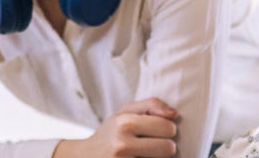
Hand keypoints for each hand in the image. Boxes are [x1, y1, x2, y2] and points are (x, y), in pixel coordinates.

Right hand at [54, 97, 179, 157]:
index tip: (158, 132)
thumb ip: (151, 105)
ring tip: (144, 155)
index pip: (168, 127)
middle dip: (166, 147)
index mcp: (124, 123)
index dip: (168, 130)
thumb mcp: (125, 112)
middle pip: (169, 148)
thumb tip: (174, 114)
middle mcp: (122, 145)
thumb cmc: (111, 133)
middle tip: (152, 146)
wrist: (85, 157)